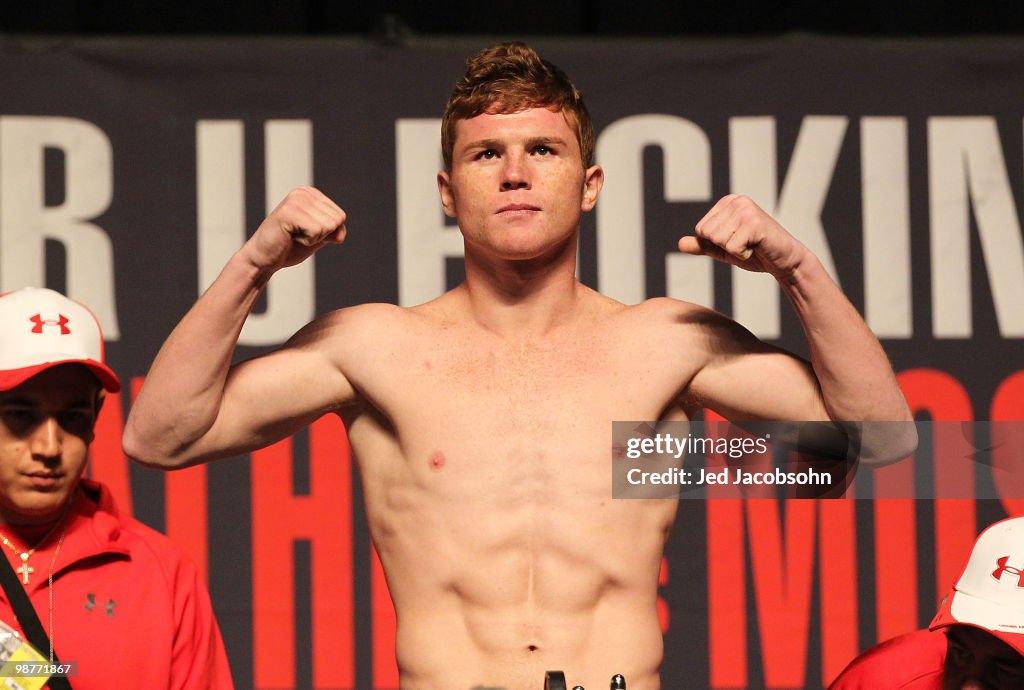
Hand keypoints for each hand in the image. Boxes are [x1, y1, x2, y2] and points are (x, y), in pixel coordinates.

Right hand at [243, 186, 347, 270]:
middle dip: (321, 235)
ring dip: (313, 238)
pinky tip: (290, 237)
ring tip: (293, 236)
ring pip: (328, 226)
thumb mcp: (319, 237)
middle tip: (298, 235)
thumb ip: (334, 232)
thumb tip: (341, 235)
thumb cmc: (289, 246)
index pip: (340, 216)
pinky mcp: (289, 213)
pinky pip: (316, 232)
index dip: (327, 233)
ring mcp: (295, 200)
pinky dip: (307, 241)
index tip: (305, 232)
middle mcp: (303, 192)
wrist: (263, 258)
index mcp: (311, 194)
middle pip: (337, 220)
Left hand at [678, 194, 807, 280]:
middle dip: (725, 247)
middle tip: (746, 244)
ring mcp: (746, 210)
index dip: (717, 243)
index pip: (701, 230)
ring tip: (752, 245)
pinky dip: (743, 255)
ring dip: (734, 251)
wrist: (785, 261)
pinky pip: (731, 248)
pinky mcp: (754, 223)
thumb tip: (679, 244)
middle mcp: (736, 201)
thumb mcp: (724, 249)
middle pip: (707, 234)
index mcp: (727, 203)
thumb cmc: (756, 253)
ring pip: (718, 240)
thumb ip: (703, 245)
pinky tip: (757, 248)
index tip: (738, 240)